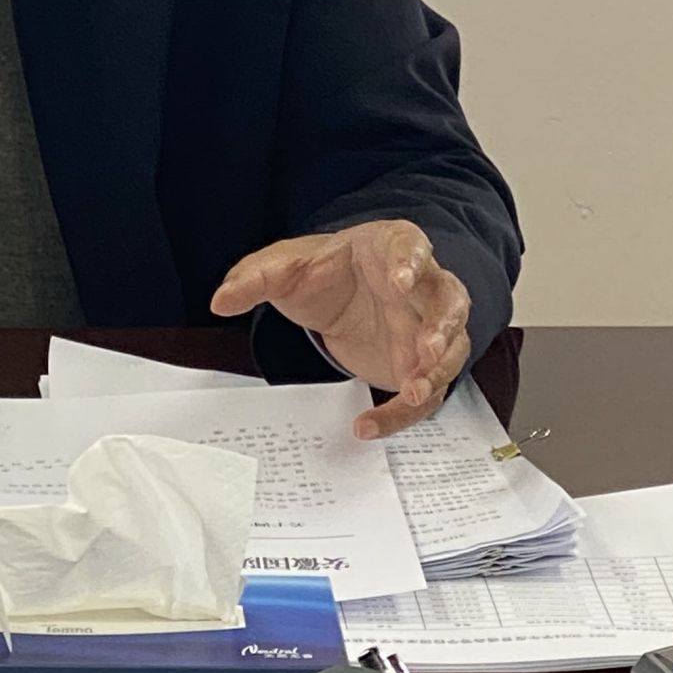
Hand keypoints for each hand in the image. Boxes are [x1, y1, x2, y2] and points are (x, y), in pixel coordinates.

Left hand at [209, 221, 469, 438]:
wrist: (337, 294)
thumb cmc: (324, 271)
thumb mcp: (285, 268)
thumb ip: (255, 278)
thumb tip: (221, 300)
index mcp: (393, 248)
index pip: (413, 247)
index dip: (411, 262)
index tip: (400, 279)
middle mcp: (422, 286)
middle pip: (449, 300)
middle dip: (442, 325)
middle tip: (426, 348)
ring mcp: (427, 327)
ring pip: (452, 347)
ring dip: (439, 370)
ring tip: (415, 390)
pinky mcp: (419, 365)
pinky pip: (423, 392)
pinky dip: (401, 413)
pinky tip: (368, 425)